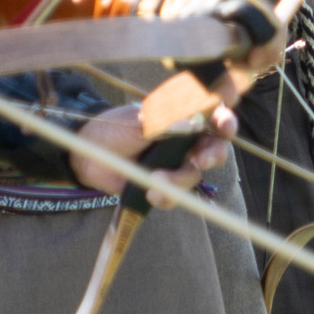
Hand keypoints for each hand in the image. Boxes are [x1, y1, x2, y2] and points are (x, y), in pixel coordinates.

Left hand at [69, 97, 233, 194]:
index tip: (222, 127)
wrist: (88, 155)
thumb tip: (189, 122)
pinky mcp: (164, 186)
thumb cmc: (113, 128)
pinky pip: (176, 195)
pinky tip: (151, 194)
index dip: (225, 121)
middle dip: (212, 156)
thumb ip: (163, 123)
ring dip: (179, 180)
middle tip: (199, 161)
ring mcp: (176, 164)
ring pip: (194, 175)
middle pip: (214, 149)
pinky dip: (167, 196)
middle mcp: (185, 141)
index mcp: (182, 118)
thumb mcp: (137, 121)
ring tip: (155, 180)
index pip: (214, 116)